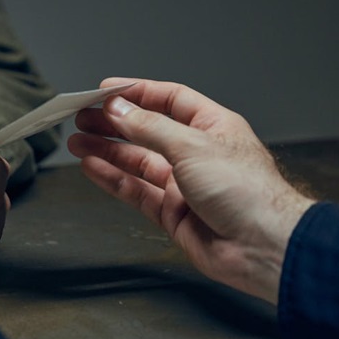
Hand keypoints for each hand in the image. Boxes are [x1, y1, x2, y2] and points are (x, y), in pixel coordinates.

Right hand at [68, 78, 314, 303]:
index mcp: (212, 127)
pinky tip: (91, 167)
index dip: (136, 93)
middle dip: (114, 123)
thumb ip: (150, 128)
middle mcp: (197, 153)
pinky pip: (135, 190)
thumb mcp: (192, 147)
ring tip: (76, 141)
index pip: (169, 100)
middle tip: (82, 117)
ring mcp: (183, 184)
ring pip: (136, 162)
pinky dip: (112, 178)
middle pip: (147, 131)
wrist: (263, 246)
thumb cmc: (246, 192)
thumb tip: (119, 110)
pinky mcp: (173, 213)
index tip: (104, 91)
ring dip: (106, 151)